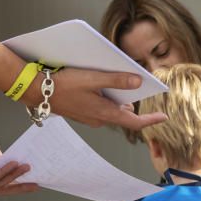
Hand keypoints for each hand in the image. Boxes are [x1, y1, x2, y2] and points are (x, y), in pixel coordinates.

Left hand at [0, 126, 38, 194]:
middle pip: (4, 188)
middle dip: (20, 187)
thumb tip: (16, 167)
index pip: (5, 180)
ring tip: (25, 167)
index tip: (33, 180)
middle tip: (35, 186)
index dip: (18, 181)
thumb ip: (3, 161)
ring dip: (14, 175)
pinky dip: (4, 172)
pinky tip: (13, 165)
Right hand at [23, 68, 167, 130]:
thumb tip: (138, 82)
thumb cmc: (63, 84)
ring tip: (119, 79)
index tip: (164, 117)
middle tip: (139, 85)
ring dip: (118, 97)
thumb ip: (117, 80)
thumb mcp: (93, 79)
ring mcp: (89, 116)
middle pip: (123, 113)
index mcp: (105, 114)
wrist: (36, 90)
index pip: (134, 122)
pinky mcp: (81, 111)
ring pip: (111, 108)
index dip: (150, 120)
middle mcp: (99, 119)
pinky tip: (101, 83)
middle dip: (132, 101)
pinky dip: (106, 96)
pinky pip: (100, 106)